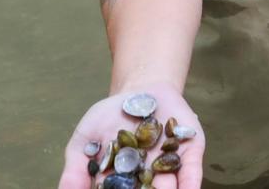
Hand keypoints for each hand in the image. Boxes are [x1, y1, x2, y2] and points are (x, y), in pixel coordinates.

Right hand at [58, 82, 203, 188]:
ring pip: (169, 186)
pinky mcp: (189, 151)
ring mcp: (169, 165)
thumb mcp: (85, 139)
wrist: (139, 89)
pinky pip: (192, 169)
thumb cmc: (108, 117)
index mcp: (122, 180)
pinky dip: (191, 182)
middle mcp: (147, 177)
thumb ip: (76, 167)